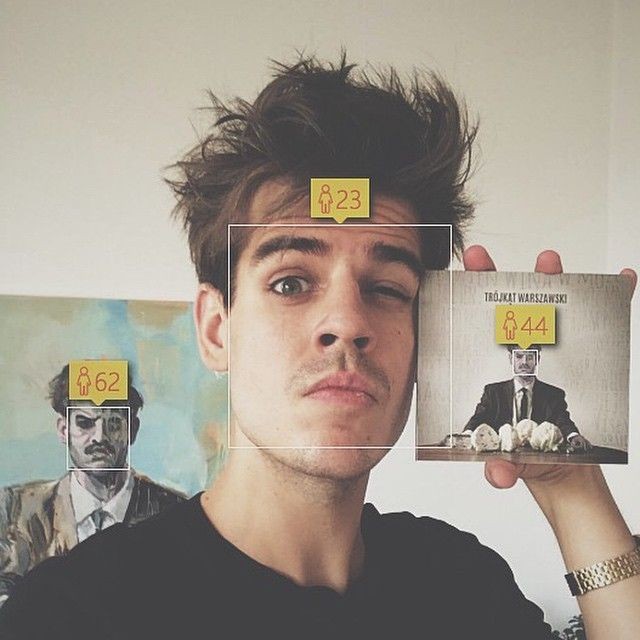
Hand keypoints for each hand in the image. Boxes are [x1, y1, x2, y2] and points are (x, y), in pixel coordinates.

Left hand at [462, 245, 636, 490]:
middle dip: (494, 280)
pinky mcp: (586, 359)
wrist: (561, 469)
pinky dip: (614, 301)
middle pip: (505, 312)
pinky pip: (602, 326)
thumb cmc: (524, 455)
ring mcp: (551, 353)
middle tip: (480, 257)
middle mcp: (518, 356)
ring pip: (551, 309)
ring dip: (551, 282)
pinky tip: (623, 281)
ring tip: (549, 261)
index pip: (472, 331)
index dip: (462, 302)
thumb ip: (501, 466)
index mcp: (490, 373)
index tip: (454, 275)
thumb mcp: (508, 459)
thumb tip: (499, 474)